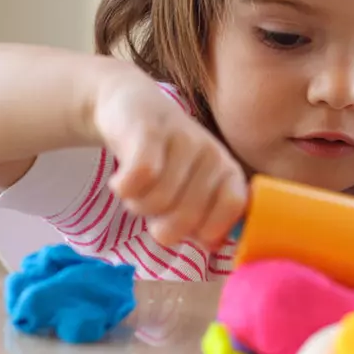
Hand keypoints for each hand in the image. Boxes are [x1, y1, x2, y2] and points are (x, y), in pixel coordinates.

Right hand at [89, 62, 246, 248]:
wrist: (131, 107)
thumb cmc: (167, 161)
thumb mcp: (193, 191)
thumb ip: (205, 221)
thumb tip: (212, 245)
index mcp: (229, 173)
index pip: (232, 210)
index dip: (205, 229)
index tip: (187, 229)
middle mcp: (213, 155)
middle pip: (186, 218)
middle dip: (160, 223)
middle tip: (153, 206)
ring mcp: (184, 140)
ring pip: (157, 202)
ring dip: (137, 204)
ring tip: (138, 188)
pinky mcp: (150, 131)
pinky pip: (138, 179)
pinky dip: (123, 189)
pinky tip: (121, 180)